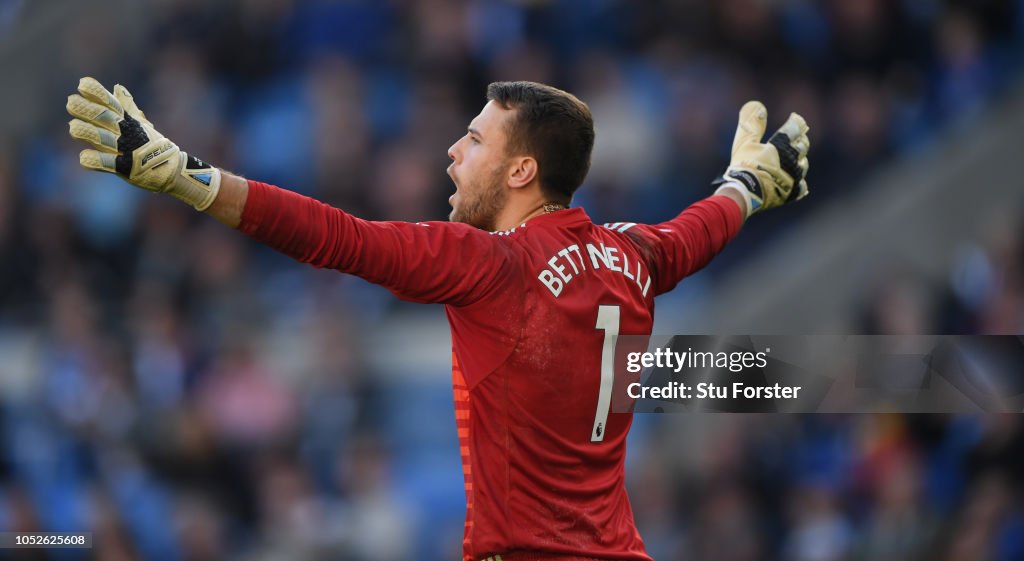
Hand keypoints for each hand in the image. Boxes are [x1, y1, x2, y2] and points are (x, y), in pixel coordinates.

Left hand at [66, 77, 220, 209]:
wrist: (173, 170)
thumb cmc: (153, 145)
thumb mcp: (140, 123)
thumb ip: (126, 106)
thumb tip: (117, 87)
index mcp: (128, 122)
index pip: (111, 104)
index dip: (97, 93)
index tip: (82, 84)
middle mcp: (127, 133)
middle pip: (105, 119)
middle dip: (88, 110)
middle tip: (71, 102)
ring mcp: (128, 150)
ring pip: (105, 139)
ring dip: (89, 133)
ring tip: (72, 128)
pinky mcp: (127, 169)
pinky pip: (111, 164)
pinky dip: (98, 161)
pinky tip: (84, 158)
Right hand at [713, 101, 809, 217]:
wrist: (746, 193)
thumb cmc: (744, 166)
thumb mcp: (745, 141)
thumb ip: (752, 123)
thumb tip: (756, 104)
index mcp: (782, 145)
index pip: (794, 129)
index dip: (795, 122)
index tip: (795, 118)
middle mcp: (792, 159)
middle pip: (802, 145)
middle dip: (800, 140)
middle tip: (799, 136)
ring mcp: (794, 177)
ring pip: (803, 165)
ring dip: (800, 160)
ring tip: (797, 158)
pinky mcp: (792, 192)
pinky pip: (801, 186)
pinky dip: (799, 182)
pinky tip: (798, 182)